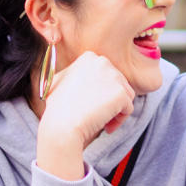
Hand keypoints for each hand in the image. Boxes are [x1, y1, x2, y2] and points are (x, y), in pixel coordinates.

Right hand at [37, 51, 135, 180]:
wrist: (61, 126)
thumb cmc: (57, 109)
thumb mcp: (60, 81)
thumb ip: (75, 74)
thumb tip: (84, 76)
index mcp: (89, 57)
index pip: (107, 74)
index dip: (102, 91)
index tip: (92, 104)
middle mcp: (102, 62)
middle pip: (119, 83)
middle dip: (111, 100)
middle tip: (99, 116)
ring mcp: (113, 77)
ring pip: (126, 95)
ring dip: (117, 110)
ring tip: (104, 122)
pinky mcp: (121, 94)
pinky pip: (128, 108)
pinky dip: (120, 120)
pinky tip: (106, 128)